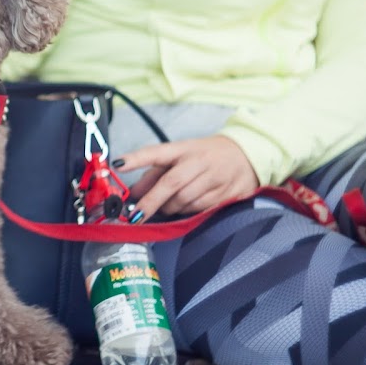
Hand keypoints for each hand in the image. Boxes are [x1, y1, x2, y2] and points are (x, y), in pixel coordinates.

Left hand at [115, 136, 258, 218]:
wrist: (247, 155)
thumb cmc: (205, 156)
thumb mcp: (180, 156)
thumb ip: (155, 173)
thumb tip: (134, 192)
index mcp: (183, 149)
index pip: (156, 152)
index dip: (136, 158)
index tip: (118, 165)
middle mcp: (198, 162)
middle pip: (171, 183)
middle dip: (150, 202)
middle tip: (136, 215)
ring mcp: (214, 178)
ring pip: (184, 200)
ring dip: (169, 208)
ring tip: (166, 205)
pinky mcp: (225, 194)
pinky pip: (198, 209)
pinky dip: (186, 211)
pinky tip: (185, 206)